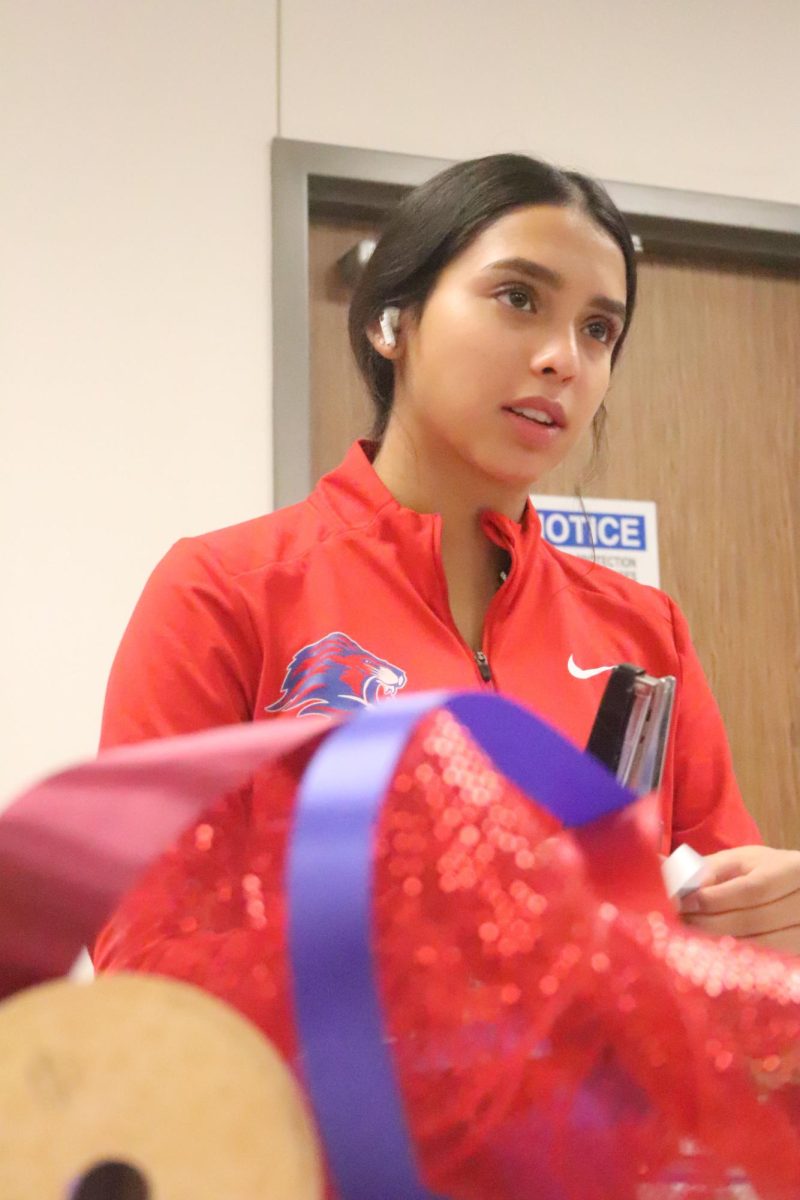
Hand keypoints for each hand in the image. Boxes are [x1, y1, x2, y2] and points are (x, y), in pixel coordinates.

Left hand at [679, 845, 799, 954]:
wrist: (799, 889)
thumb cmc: (767, 870)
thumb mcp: (743, 859)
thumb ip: (713, 868)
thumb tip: (684, 886)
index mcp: (793, 869)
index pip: (753, 890)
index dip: (717, 899)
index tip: (686, 903)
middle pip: (757, 920)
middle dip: (714, 922)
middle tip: (685, 921)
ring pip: (761, 944)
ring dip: (723, 941)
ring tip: (696, 933)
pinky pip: (767, 958)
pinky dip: (740, 954)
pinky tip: (720, 946)